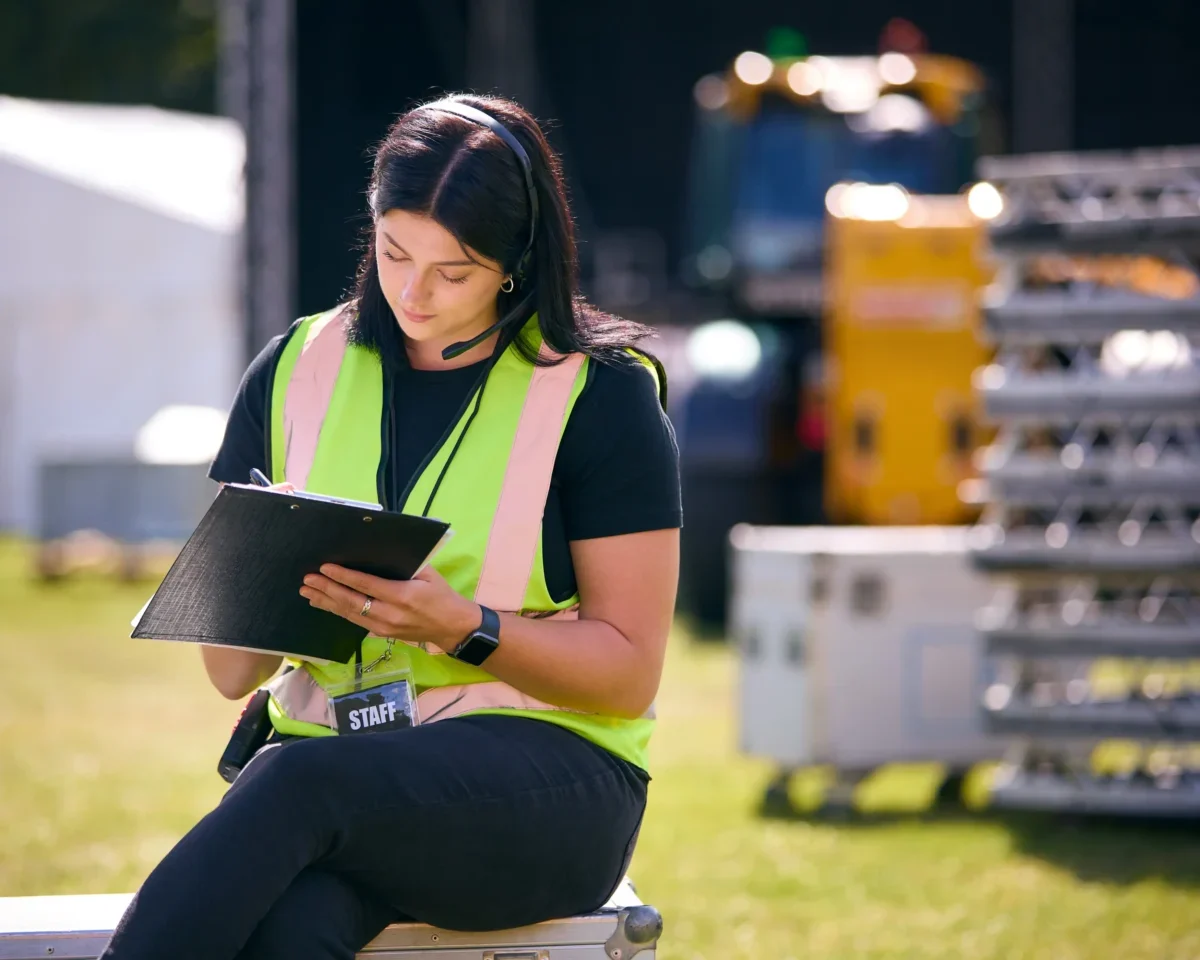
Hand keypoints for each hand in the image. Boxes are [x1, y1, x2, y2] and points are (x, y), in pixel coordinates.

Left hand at [300, 563, 480, 652]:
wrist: (452, 627)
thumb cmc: (442, 596)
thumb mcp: (429, 575)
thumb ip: (407, 564)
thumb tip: (381, 550)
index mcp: (402, 596)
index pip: (366, 585)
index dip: (343, 576)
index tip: (325, 568)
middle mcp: (389, 614)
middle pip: (351, 601)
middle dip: (327, 589)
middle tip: (308, 580)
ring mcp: (383, 627)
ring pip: (348, 614)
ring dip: (326, 602)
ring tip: (307, 592)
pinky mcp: (380, 633)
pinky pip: (353, 621)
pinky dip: (336, 611)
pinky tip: (323, 604)